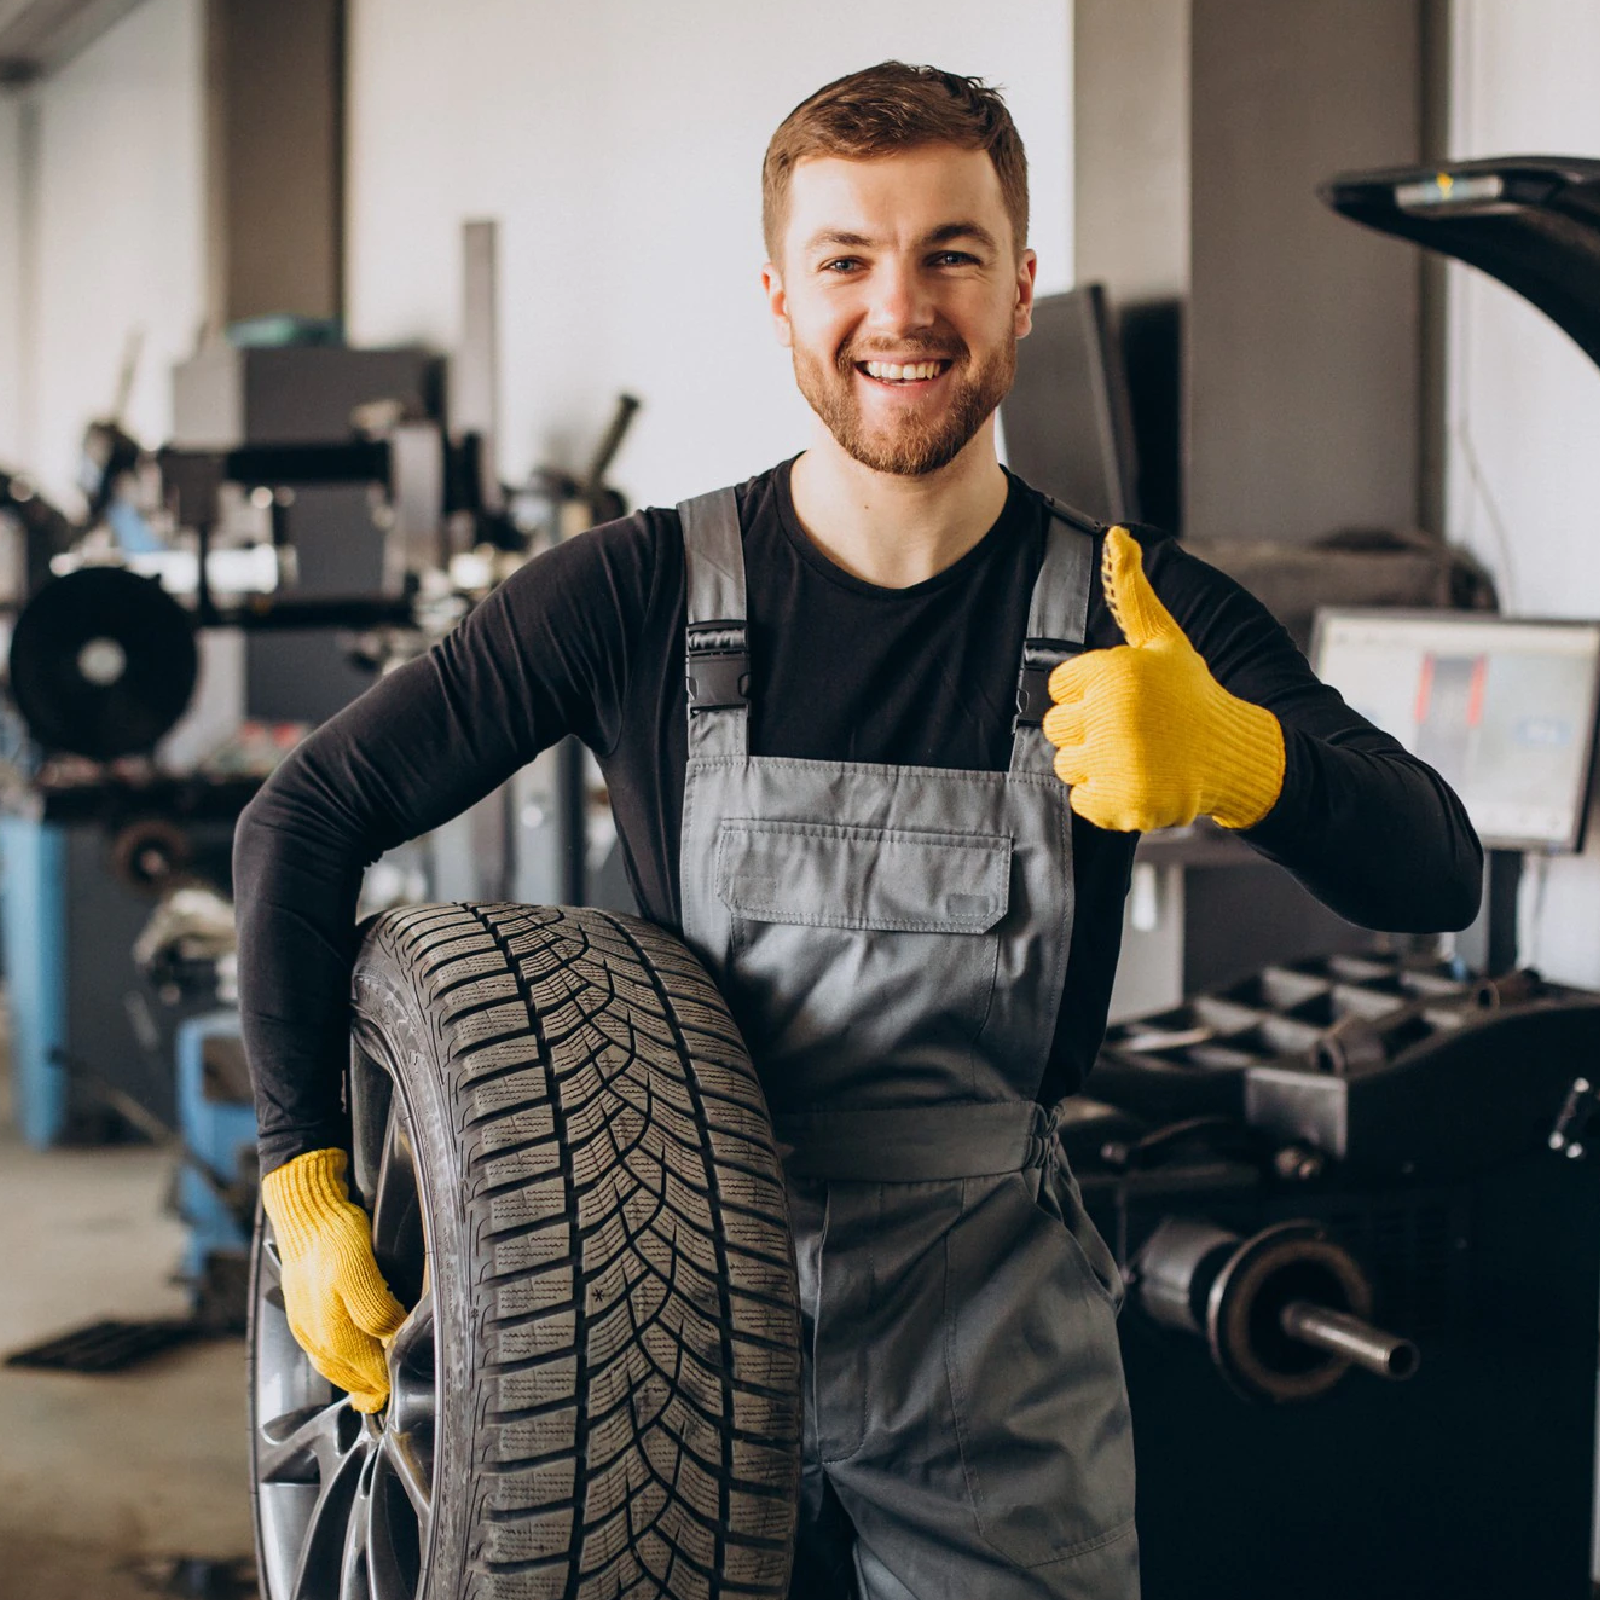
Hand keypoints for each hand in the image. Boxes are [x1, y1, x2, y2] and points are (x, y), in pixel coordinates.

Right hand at [259, 1147, 406, 1412]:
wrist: (303, 1208)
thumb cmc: (333, 1233)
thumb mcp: (358, 1266)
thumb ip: (374, 1308)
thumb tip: (392, 1340)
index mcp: (331, 1327)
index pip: (369, 1368)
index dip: (390, 1378)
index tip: (409, 1386)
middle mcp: (316, 1334)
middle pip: (350, 1373)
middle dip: (373, 1386)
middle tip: (393, 1397)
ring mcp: (306, 1325)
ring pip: (333, 1365)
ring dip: (355, 1380)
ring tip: (373, 1391)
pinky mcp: (302, 1314)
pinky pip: (321, 1350)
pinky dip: (339, 1363)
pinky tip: (349, 1361)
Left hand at [1043, 526, 1284, 832]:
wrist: (1235, 754)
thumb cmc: (1192, 694)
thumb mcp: (1163, 641)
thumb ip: (1131, 593)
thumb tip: (1117, 535)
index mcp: (1115, 672)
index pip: (1058, 687)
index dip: (1087, 694)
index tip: (1122, 699)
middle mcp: (1114, 714)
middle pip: (1056, 728)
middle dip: (1088, 730)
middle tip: (1130, 731)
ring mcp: (1118, 761)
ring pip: (1066, 765)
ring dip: (1095, 765)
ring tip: (1137, 755)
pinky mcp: (1122, 801)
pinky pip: (1081, 801)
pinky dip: (1105, 798)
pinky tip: (1138, 781)